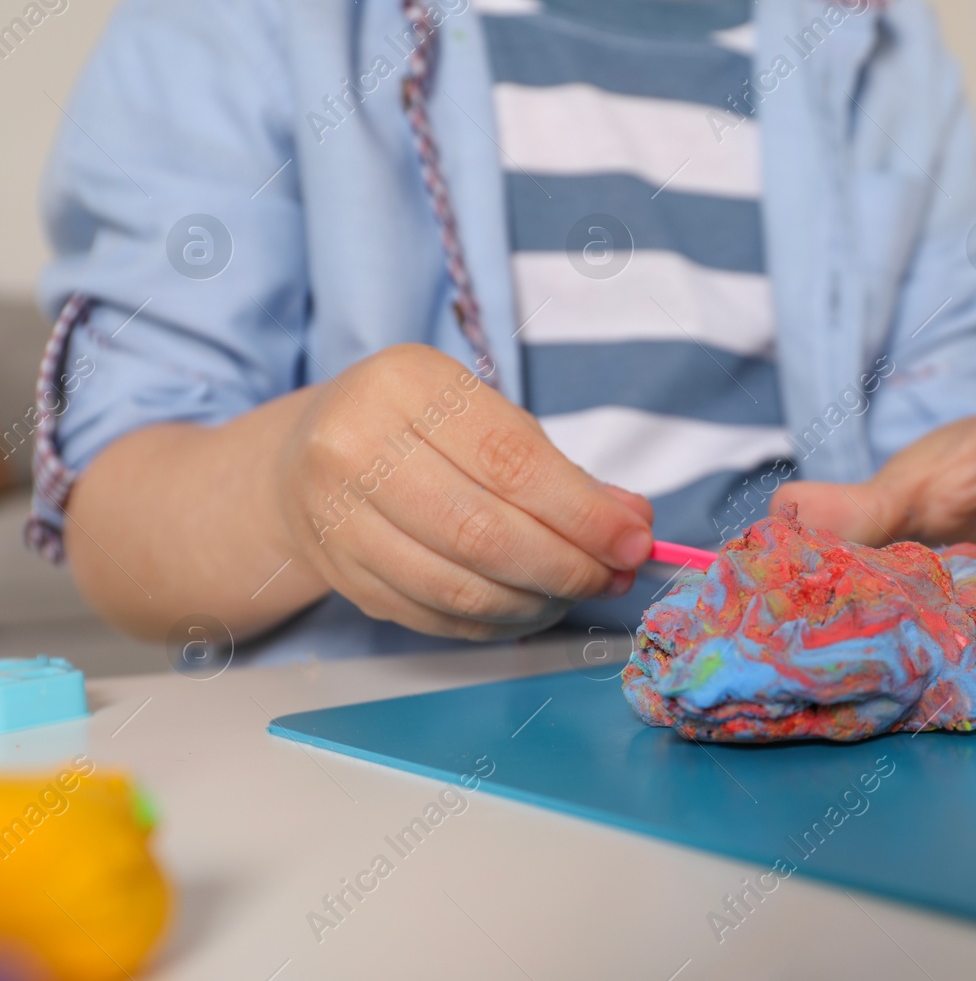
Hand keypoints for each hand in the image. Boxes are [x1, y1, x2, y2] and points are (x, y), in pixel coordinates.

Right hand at [276, 344, 653, 639]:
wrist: (308, 453)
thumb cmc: (420, 428)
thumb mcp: (487, 416)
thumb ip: (560, 470)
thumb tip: (631, 523)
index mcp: (404, 385)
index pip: (511, 462)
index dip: (582, 513)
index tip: (634, 540)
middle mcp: (355, 448)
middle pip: (483, 533)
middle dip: (567, 565)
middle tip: (615, 576)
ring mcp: (336, 518)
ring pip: (459, 587)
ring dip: (538, 601)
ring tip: (581, 592)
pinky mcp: (339, 575)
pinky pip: (435, 617)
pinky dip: (498, 623)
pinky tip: (533, 607)